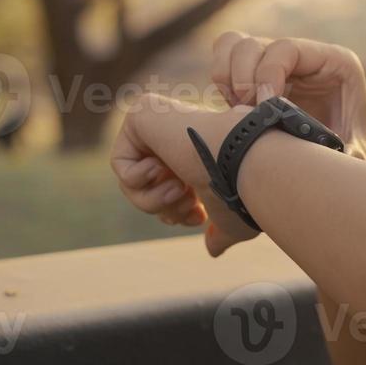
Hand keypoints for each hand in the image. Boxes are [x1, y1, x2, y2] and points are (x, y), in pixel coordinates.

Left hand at [108, 93, 259, 256]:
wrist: (245, 162)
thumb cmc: (244, 190)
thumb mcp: (230, 217)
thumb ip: (219, 231)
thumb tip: (213, 250)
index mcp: (200, 155)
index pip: (171, 190)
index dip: (178, 212)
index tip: (198, 218)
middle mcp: (179, 137)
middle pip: (149, 188)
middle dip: (165, 206)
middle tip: (187, 203)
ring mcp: (160, 123)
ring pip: (133, 181)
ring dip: (154, 197)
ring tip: (177, 187)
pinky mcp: (142, 114)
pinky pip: (121, 162)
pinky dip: (138, 178)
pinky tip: (161, 167)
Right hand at [210, 32, 365, 165]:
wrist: (338, 160)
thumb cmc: (352, 153)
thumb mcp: (361, 154)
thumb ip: (355, 154)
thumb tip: (343, 154)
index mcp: (334, 61)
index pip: (287, 48)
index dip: (268, 74)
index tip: (264, 108)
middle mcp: (302, 55)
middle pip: (252, 44)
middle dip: (243, 81)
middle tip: (249, 115)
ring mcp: (276, 61)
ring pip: (232, 46)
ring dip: (227, 81)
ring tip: (240, 113)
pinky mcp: (254, 73)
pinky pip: (223, 60)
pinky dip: (221, 85)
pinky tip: (235, 113)